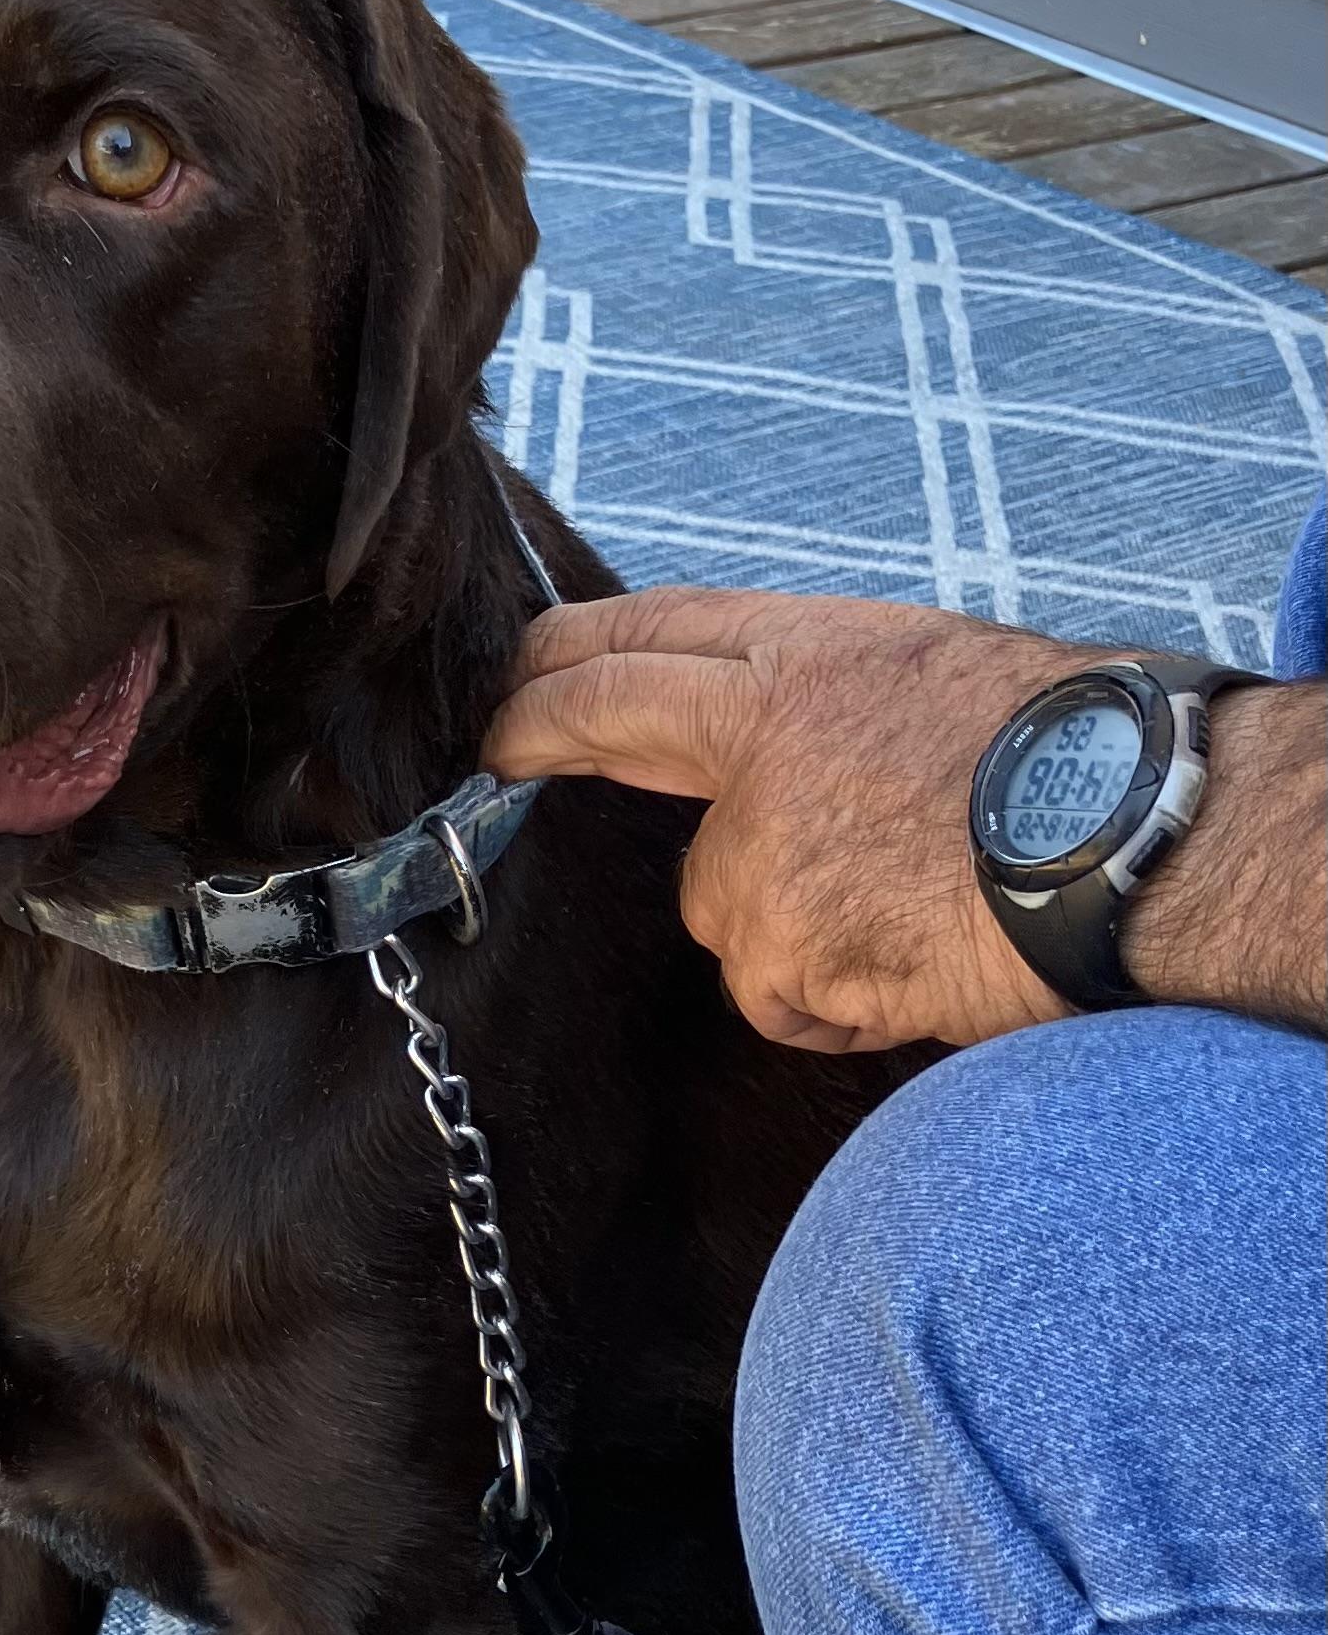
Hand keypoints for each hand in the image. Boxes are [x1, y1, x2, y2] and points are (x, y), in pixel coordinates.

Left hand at [480, 587, 1092, 1050]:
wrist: (1131, 841)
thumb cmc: (1069, 765)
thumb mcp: (937, 681)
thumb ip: (831, 712)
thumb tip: (779, 761)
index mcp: (816, 654)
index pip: (653, 633)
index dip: (568, 657)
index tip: (520, 676)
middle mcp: (763, 734)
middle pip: (612, 719)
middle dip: (538, 730)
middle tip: (502, 754)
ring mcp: (758, 844)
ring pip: (722, 908)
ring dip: (793, 932)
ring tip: (910, 911)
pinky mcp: (775, 944)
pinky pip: (780, 995)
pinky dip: (838, 1002)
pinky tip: (918, 964)